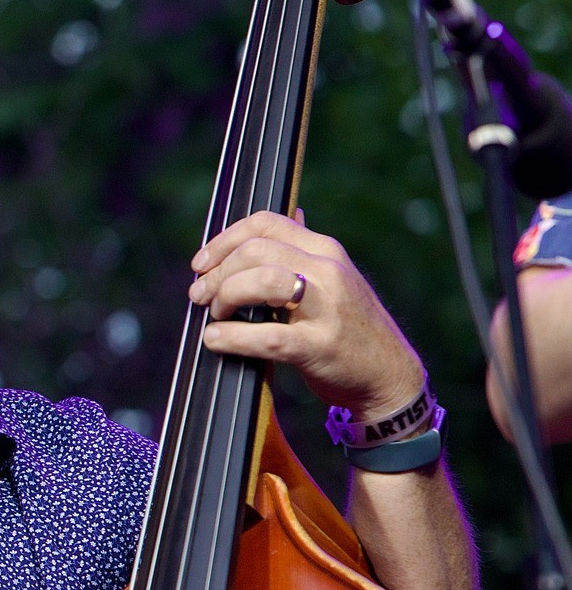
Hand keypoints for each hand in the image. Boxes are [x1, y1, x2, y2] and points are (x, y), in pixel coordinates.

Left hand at [190, 211, 424, 417]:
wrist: (389, 375)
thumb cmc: (350, 328)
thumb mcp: (334, 279)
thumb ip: (305, 251)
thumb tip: (291, 214)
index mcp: (325, 251)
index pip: (265, 223)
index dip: (223, 240)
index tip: (200, 264)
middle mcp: (328, 271)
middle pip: (255, 250)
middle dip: (217, 273)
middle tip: (201, 297)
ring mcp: (326, 308)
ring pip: (262, 280)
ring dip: (225, 296)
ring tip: (216, 315)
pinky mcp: (319, 345)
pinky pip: (267, 336)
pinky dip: (232, 337)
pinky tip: (216, 339)